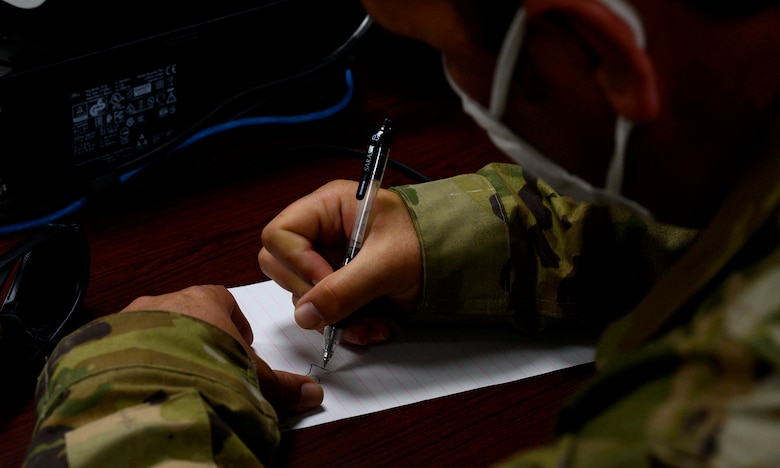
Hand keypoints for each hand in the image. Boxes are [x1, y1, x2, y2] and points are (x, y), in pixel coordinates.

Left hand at [120, 285, 322, 413]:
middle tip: (208, 364)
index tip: (239, 340)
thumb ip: (282, 386)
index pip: (222, 298)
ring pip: (151, 329)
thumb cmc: (204, 365)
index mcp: (203, 300)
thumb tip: (312, 394)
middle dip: (196, 335)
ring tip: (174, 379)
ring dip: (162, 348)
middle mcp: (164, 302)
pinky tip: (146, 386)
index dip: (233, 320)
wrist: (146, 380)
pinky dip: (133, 363)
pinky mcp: (103, 341)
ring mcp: (130, 320)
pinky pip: (121, 347)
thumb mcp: (254, 378)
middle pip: (185, 312)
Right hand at [258, 180, 420, 344]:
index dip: (296, 261)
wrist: (458, 260)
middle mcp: (322, 232)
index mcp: (329, 208)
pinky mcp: (340, 286)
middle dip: (313, 296)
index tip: (326, 279)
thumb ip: (345, 288)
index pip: (280, 234)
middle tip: (343, 305)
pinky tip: (373, 328)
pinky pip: (324, 312)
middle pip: (282, 267)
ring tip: (369, 324)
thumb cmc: (426, 242)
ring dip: (334, 319)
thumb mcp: (387, 263)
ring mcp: (329, 260)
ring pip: (303, 297)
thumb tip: (305, 315)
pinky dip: (346, 326)